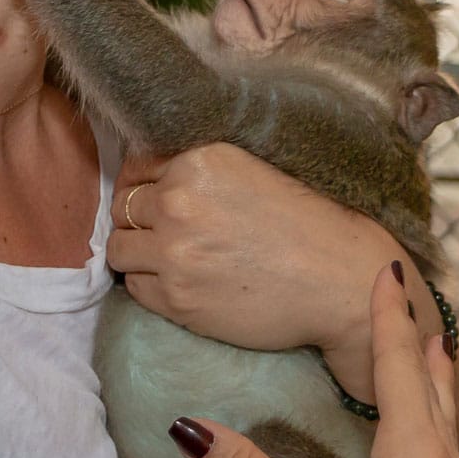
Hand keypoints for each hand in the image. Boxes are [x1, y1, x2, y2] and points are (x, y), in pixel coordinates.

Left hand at [106, 144, 388, 362]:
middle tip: (164, 233)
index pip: (137, 166)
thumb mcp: (254, 170)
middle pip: (122, 208)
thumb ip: (202, 168)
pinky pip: (135, 287)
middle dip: (138, 220)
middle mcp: (179, 200)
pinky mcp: (176, 298)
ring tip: (167, 260)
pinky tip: (180, 283)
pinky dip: (150, 285)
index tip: (153, 198)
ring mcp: (173, 252)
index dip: (143, 184)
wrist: (339, 281)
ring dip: (137, 254)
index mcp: (200, 160)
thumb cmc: (309, 225)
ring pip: (119, 249)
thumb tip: (156, 176)